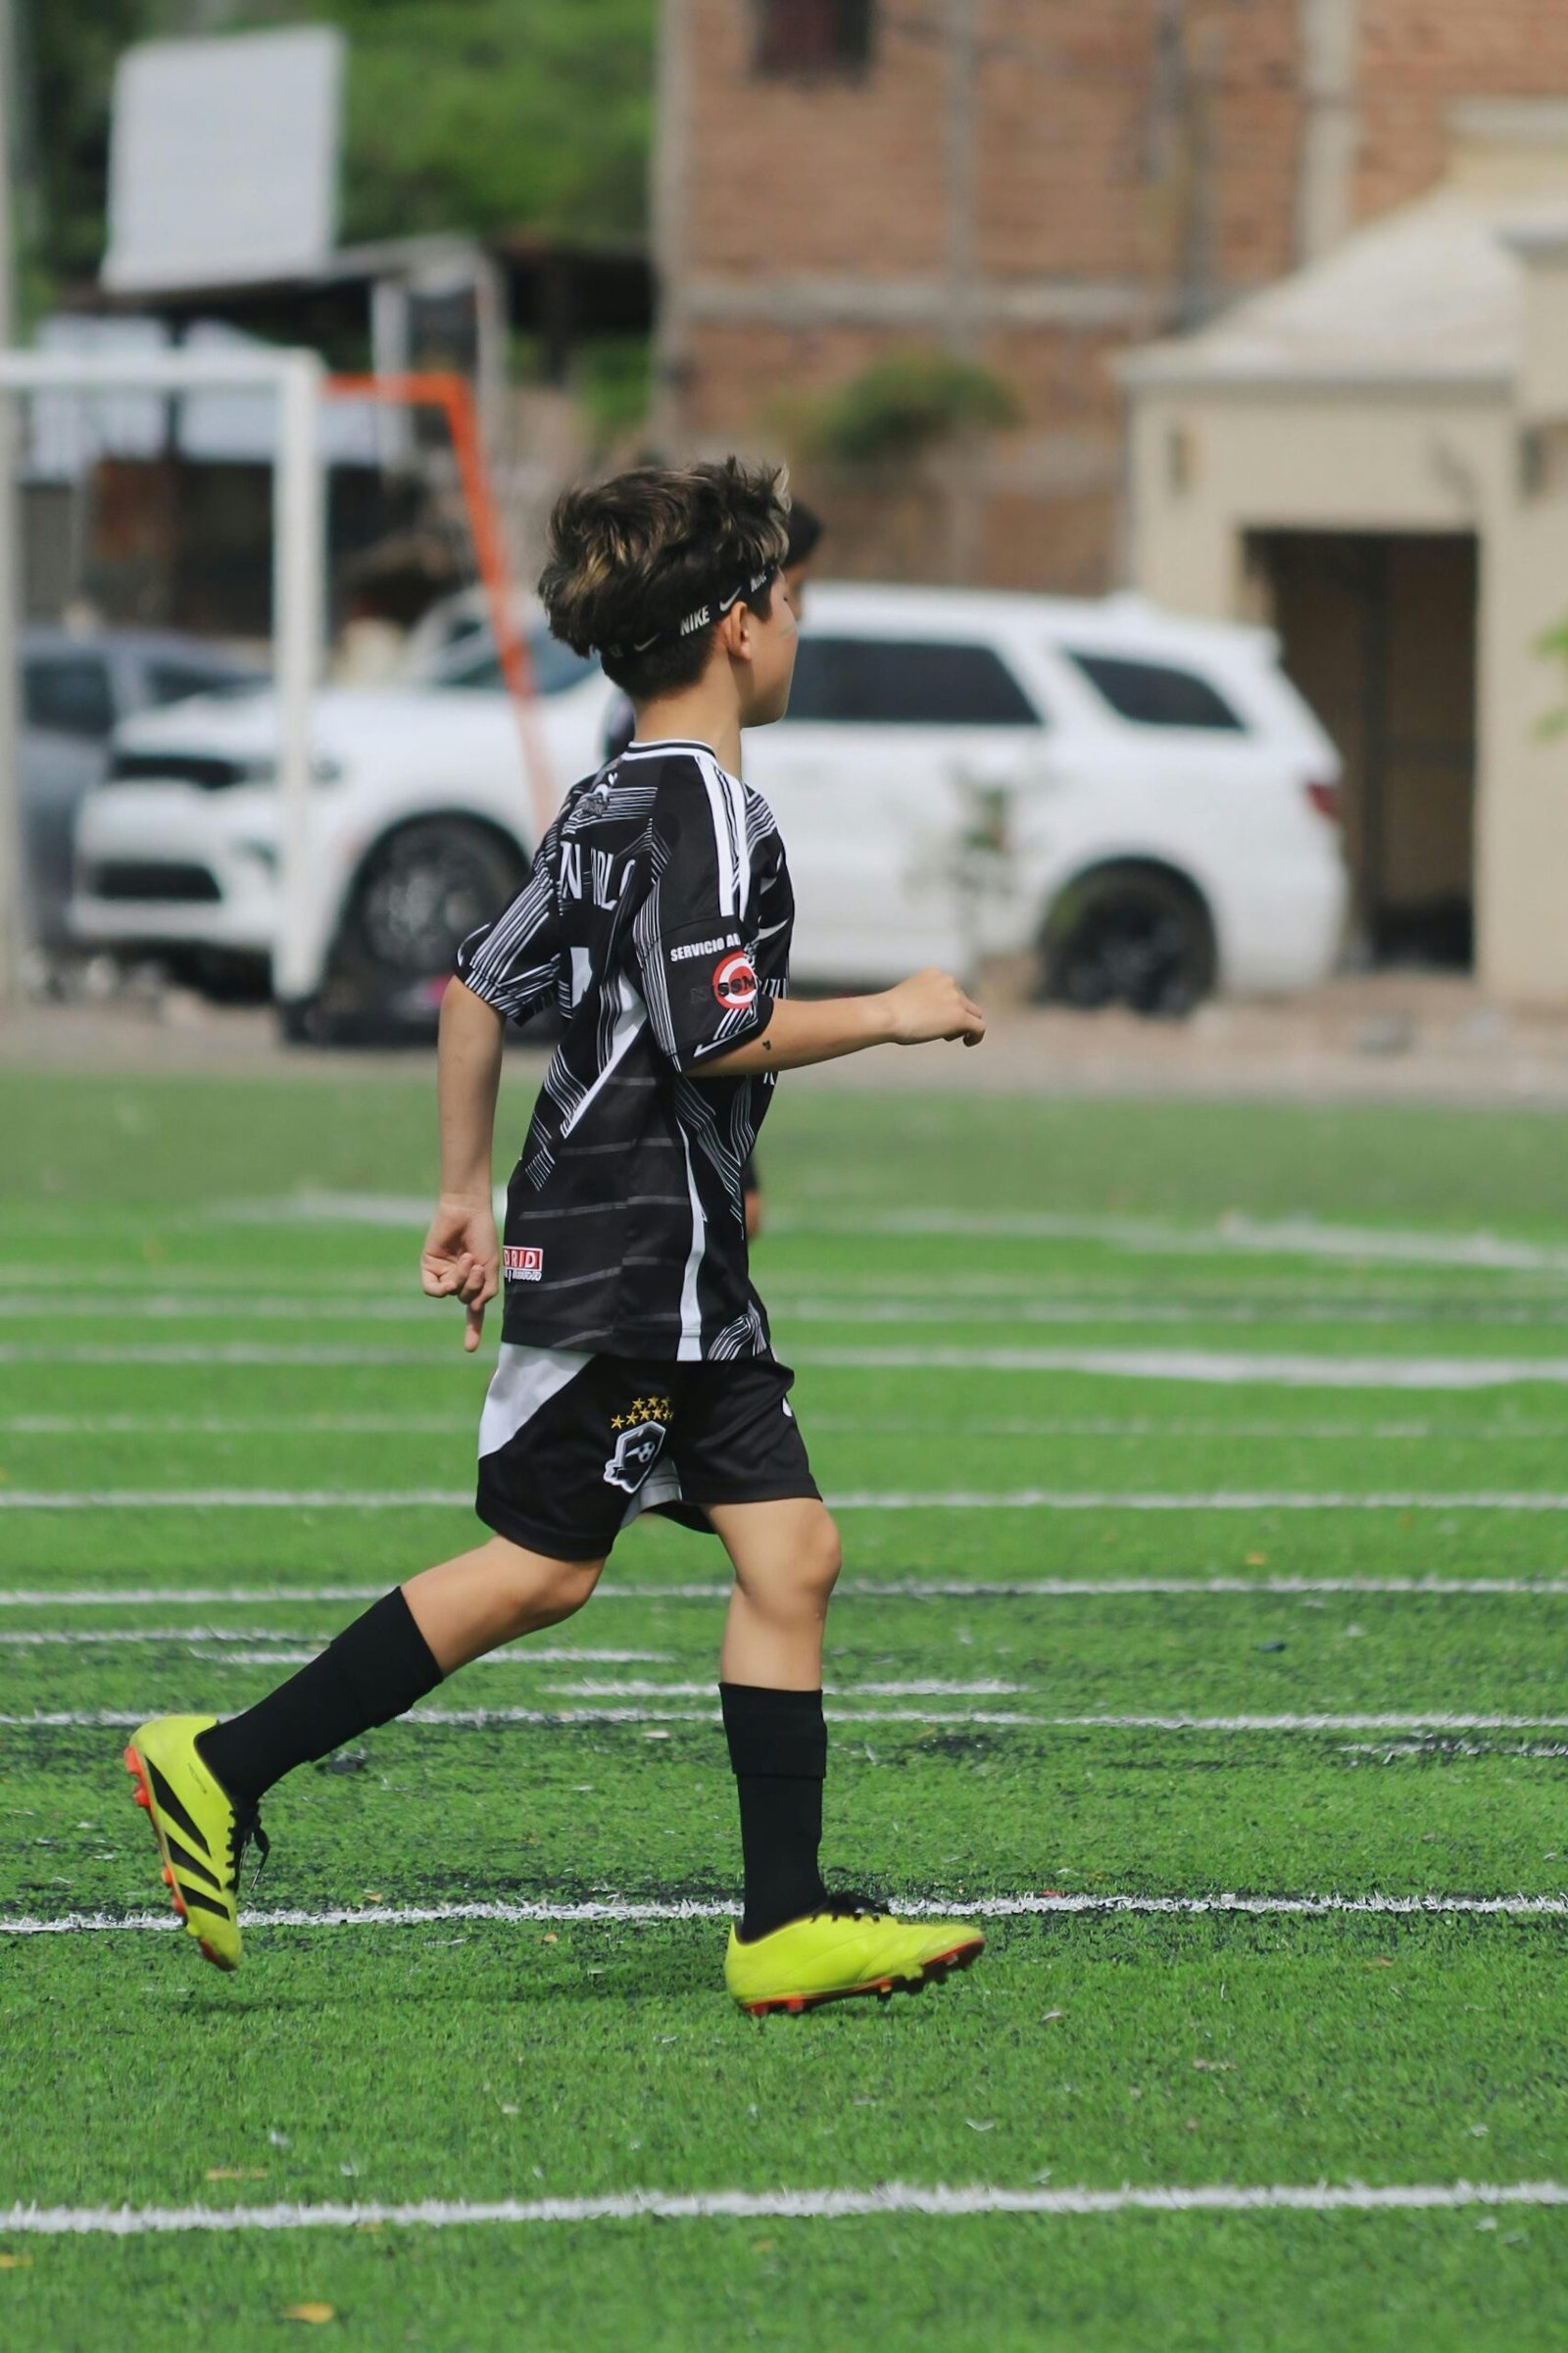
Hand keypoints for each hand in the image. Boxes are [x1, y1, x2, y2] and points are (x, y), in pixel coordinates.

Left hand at [420, 1196, 499, 1352]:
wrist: (467, 1211)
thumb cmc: (482, 1235)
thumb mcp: (492, 1267)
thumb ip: (486, 1290)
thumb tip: (474, 1307)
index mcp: (475, 1282)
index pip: (473, 1311)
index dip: (472, 1330)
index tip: (469, 1349)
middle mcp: (458, 1280)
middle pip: (465, 1299)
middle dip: (475, 1286)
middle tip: (480, 1266)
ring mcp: (443, 1274)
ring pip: (451, 1294)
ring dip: (462, 1282)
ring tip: (468, 1260)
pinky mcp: (428, 1266)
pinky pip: (433, 1290)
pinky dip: (444, 1286)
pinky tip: (453, 1274)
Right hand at [881, 968, 985, 1047]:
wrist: (885, 1016)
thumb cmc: (887, 1012)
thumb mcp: (907, 998)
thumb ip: (923, 1001)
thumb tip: (931, 1017)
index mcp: (934, 974)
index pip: (952, 990)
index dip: (947, 1006)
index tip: (935, 1019)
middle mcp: (948, 982)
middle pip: (964, 1001)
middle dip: (956, 1015)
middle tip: (941, 1032)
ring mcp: (956, 999)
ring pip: (973, 1014)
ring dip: (963, 1026)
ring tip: (946, 1037)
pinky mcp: (960, 1016)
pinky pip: (979, 1027)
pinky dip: (976, 1036)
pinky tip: (967, 1043)